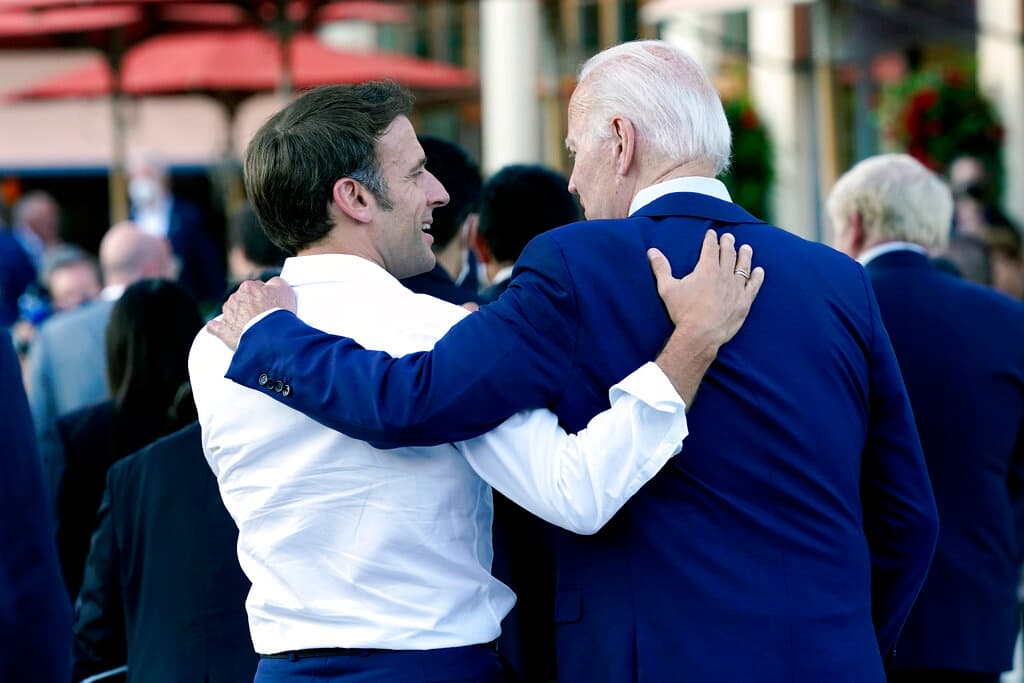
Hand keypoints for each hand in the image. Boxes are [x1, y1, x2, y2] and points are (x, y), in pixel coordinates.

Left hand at [206, 277, 296, 350]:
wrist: (269, 337)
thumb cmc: (277, 314)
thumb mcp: (285, 290)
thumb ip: (276, 283)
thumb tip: (272, 283)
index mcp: (248, 287)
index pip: (256, 288)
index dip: (265, 296)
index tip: (271, 304)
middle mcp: (235, 298)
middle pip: (243, 300)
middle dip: (252, 307)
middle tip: (265, 317)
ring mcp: (228, 315)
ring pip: (231, 312)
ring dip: (239, 317)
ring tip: (253, 327)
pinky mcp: (223, 331)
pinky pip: (215, 327)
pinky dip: (218, 328)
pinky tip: (225, 330)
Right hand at [649, 230, 764, 405]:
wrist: (701, 335)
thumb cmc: (682, 312)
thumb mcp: (667, 288)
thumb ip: (661, 268)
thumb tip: (651, 251)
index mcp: (706, 269)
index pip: (710, 248)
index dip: (711, 239)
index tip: (711, 233)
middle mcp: (724, 275)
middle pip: (728, 254)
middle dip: (728, 243)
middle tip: (729, 237)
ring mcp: (736, 288)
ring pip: (743, 267)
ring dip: (745, 256)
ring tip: (747, 248)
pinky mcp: (743, 302)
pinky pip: (753, 286)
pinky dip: (757, 277)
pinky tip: (759, 271)